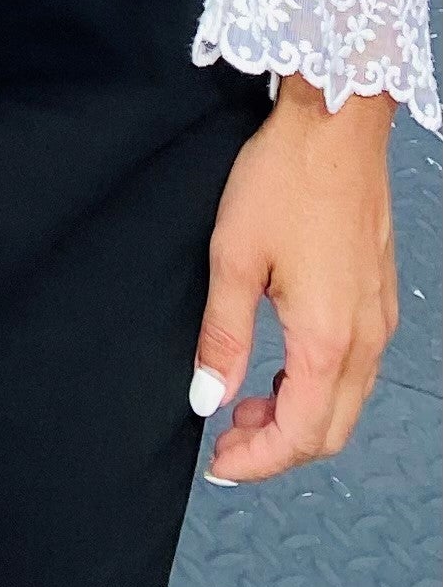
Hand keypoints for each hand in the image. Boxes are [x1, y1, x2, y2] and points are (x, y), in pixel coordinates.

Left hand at [193, 79, 397, 481]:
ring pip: (345, 402)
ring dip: (297, 414)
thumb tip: (208, 397)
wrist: (334, 124)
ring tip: (245, 399)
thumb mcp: (233, 257)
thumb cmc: (283, 180)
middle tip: (227, 436)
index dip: (258, 459)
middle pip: (330, 430)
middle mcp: (364, 340)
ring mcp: (377, 320)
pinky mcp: (377, 297)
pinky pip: (355, 368)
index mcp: (327, 340)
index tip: (219, 461)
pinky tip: (280, 364)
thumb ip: (222, 335)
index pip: (300, 434)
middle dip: (278, 446)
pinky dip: (317, 384)